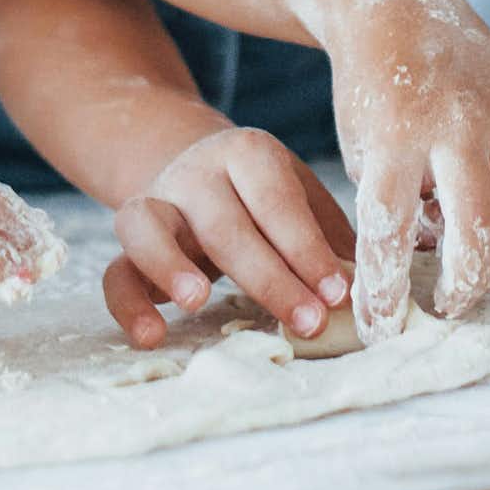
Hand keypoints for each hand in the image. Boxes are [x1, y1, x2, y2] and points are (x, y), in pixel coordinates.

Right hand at [102, 125, 358, 348]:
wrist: (197, 167)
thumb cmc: (266, 196)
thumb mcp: (300, 197)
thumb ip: (329, 238)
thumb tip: (374, 291)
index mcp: (248, 152)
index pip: (277, 199)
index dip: (307, 247)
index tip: (339, 293)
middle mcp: (196, 171)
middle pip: (224, 221)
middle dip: (269, 275)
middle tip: (307, 321)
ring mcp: (155, 203)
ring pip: (149, 227)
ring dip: (172, 264)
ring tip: (199, 303)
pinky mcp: (126, 243)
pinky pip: (115, 269)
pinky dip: (128, 303)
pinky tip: (152, 336)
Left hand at [323, 0, 489, 343]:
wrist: (397, 5)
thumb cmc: (372, 88)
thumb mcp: (361, 147)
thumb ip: (393, 206)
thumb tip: (432, 270)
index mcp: (395, 134)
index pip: (389, 229)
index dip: (385, 291)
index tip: (382, 329)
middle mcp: (455, 124)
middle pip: (476, 229)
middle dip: (463, 286)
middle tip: (444, 304)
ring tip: (486, 273)